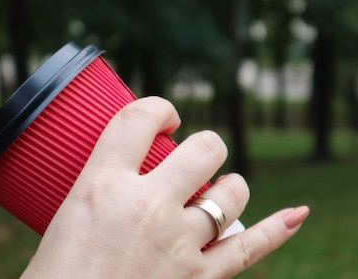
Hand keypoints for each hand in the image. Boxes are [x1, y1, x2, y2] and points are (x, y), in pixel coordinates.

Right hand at [21, 96, 308, 278]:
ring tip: (217, 191)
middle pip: (202, 148)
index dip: (158, 108)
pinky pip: (248, 248)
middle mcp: (147, 206)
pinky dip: (276, 230)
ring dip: (229, 186)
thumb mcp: (61, 223)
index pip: (139, 118)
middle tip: (191, 159)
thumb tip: (109, 192)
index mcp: (101, 185)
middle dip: (203, 145)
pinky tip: (296, 214)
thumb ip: (93, 198)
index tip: (162, 119)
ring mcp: (179, 244)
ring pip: (230, 193)